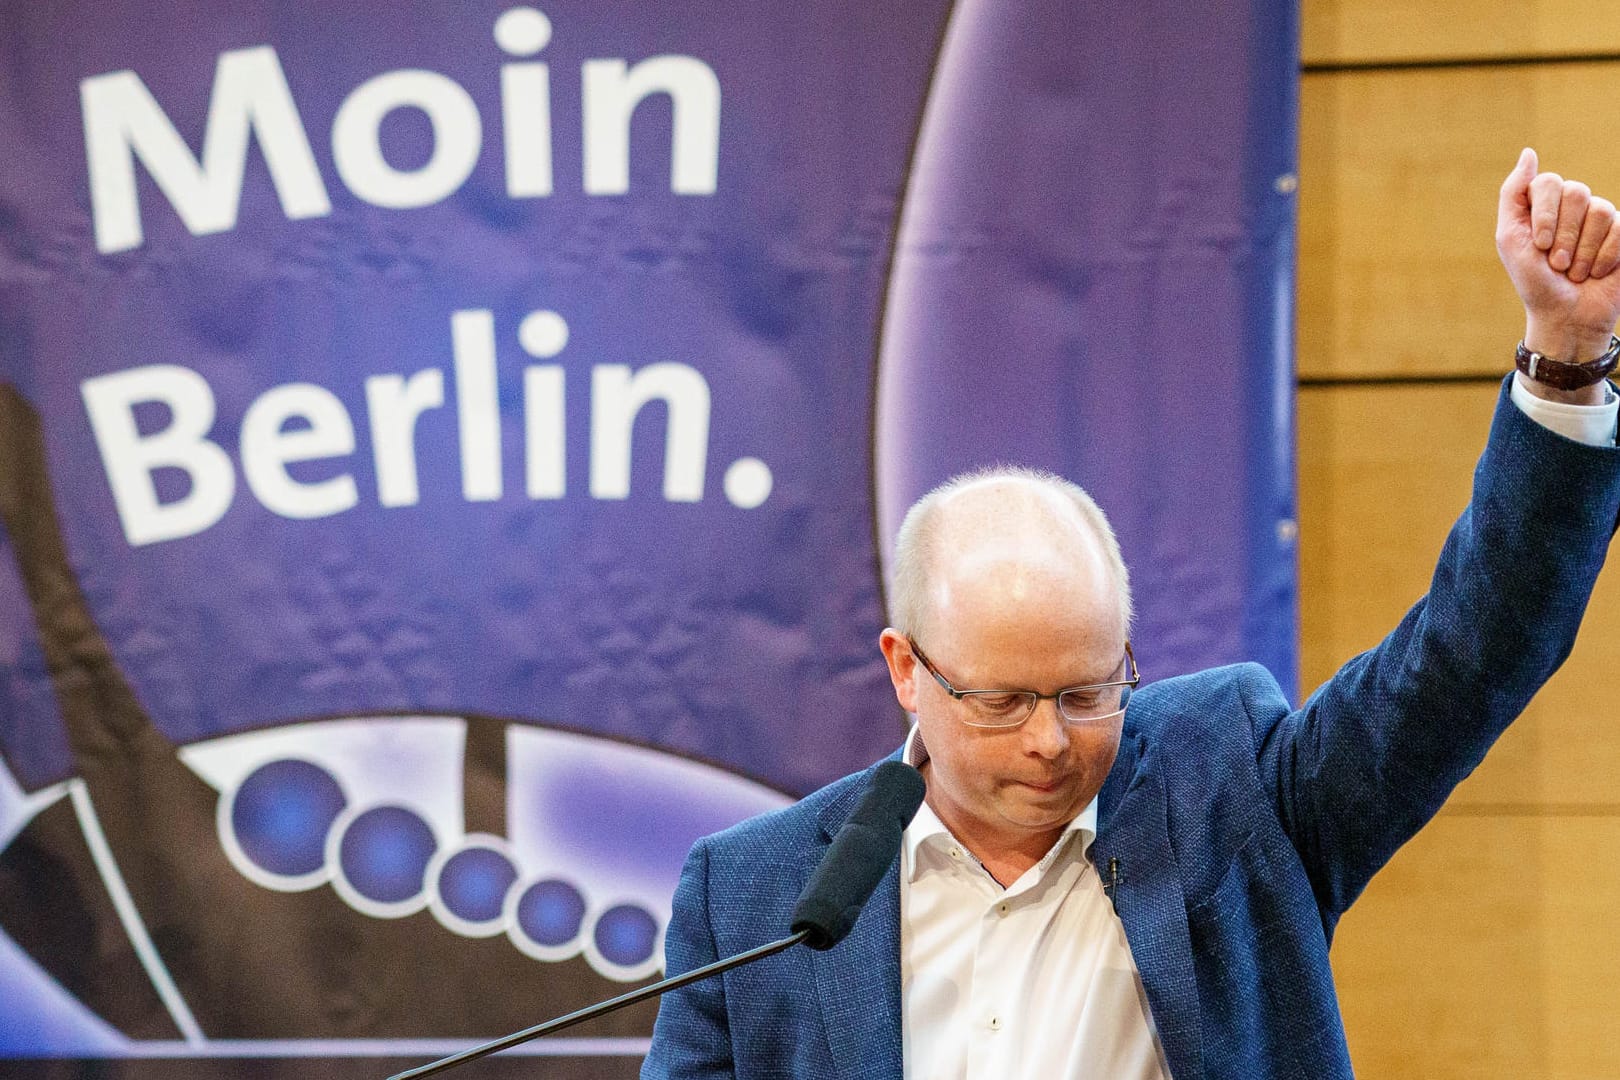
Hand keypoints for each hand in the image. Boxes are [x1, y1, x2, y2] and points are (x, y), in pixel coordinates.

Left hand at [1496, 148, 1619, 395]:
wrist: (1564, 315)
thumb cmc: (1533, 280)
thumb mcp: (1510, 239)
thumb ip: (1514, 194)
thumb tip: (1529, 152)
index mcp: (1544, 203)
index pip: (1549, 182)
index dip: (1545, 215)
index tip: (1540, 246)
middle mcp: (1574, 205)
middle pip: (1576, 193)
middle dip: (1564, 235)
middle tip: (1557, 264)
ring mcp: (1602, 217)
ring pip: (1600, 210)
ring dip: (1584, 251)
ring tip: (1575, 272)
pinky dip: (1605, 256)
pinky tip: (1596, 272)